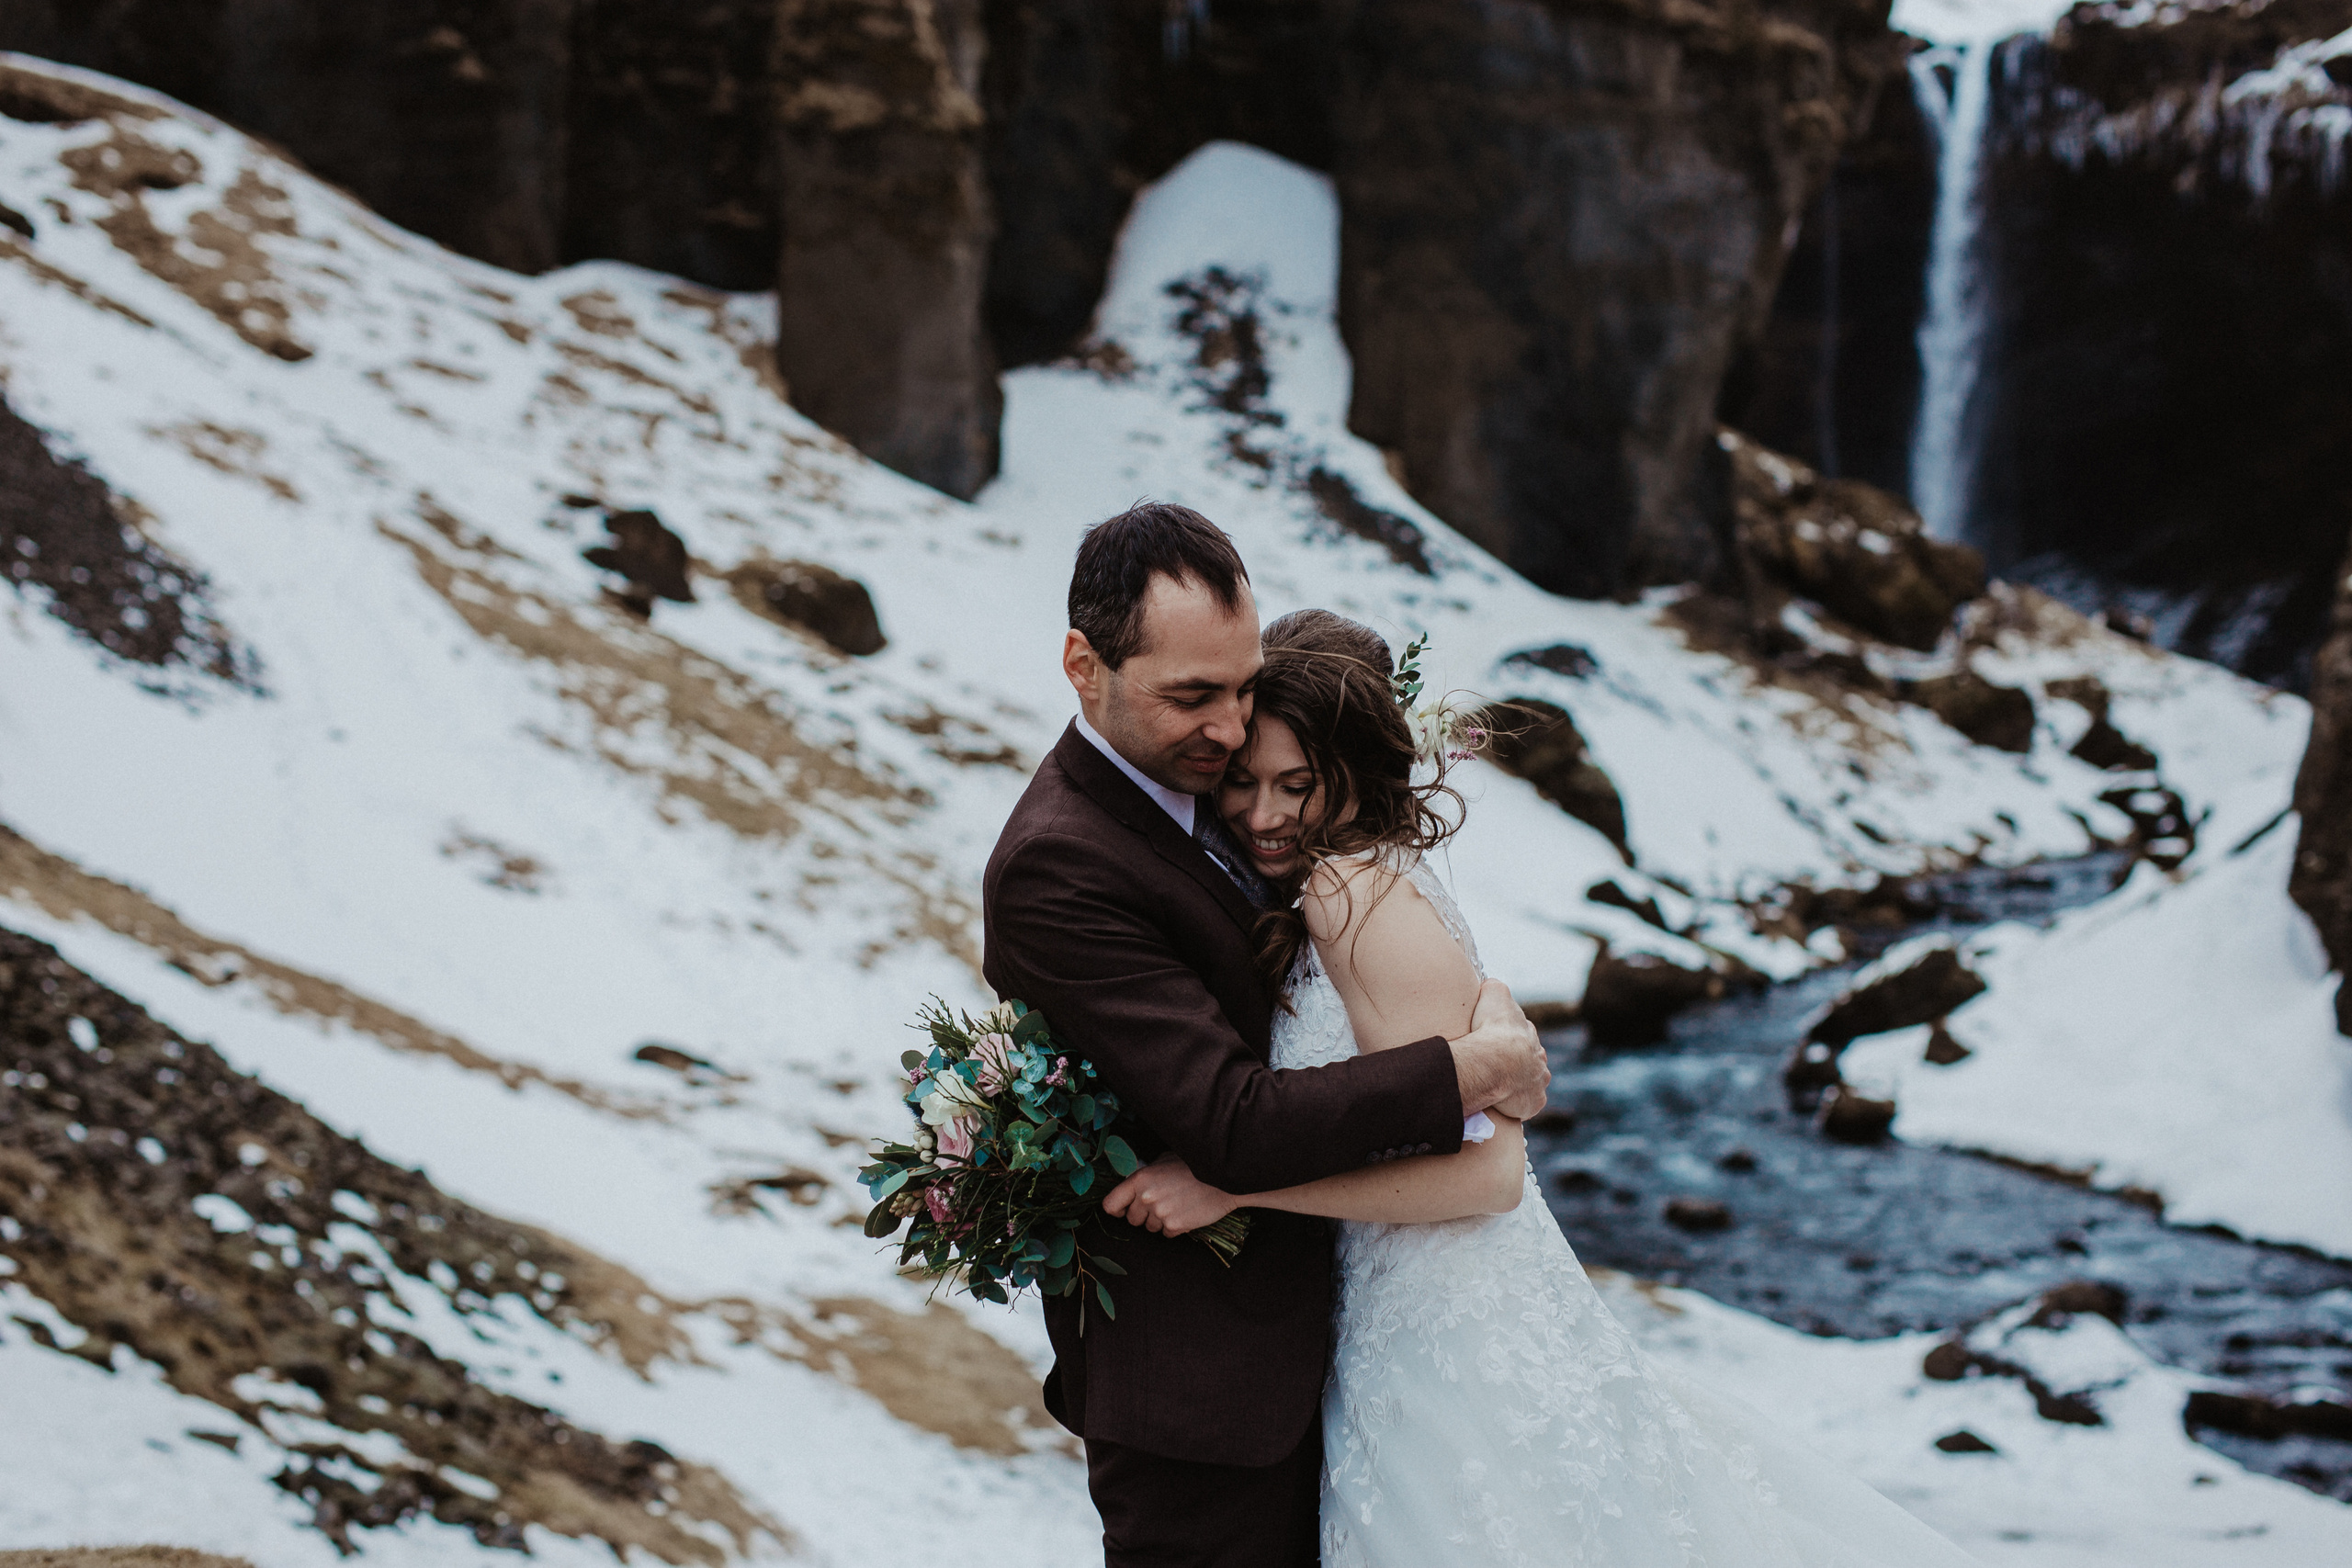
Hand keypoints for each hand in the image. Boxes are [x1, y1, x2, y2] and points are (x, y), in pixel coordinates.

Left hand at [1101, 1155, 1240, 1236]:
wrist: (1223, 1177)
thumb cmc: (1194, 1165)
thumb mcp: (1164, 1160)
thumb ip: (1146, 1174)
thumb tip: (1134, 1187)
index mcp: (1139, 1179)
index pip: (1110, 1204)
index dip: (1117, 1209)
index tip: (1123, 1210)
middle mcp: (1146, 1198)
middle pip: (1132, 1219)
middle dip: (1143, 1215)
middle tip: (1162, 1203)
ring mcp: (1160, 1214)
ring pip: (1150, 1228)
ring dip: (1160, 1221)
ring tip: (1178, 1205)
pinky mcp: (1175, 1227)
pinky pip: (1166, 1234)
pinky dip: (1174, 1227)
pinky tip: (1186, 1213)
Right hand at [1451, 979, 1547, 1116]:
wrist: (1495, 1062)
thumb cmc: (1492, 1029)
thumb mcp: (1494, 994)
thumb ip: (1495, 987)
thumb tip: (1491, 984)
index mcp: (1529, 1035)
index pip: (1522, 1035)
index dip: (1508, 1038)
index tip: (1495, 1041)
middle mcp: (1539, 1059)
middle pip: (1529, 1060)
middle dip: (1517, 1062)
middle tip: (1496, 1067)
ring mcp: (1538, 1082)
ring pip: (1531, 1082)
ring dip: (1520, 1083)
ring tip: (1500, 1086)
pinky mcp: (1534, 1103)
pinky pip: (1528, 1104)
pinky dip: (1519, 1103)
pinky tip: (1505, 1103)